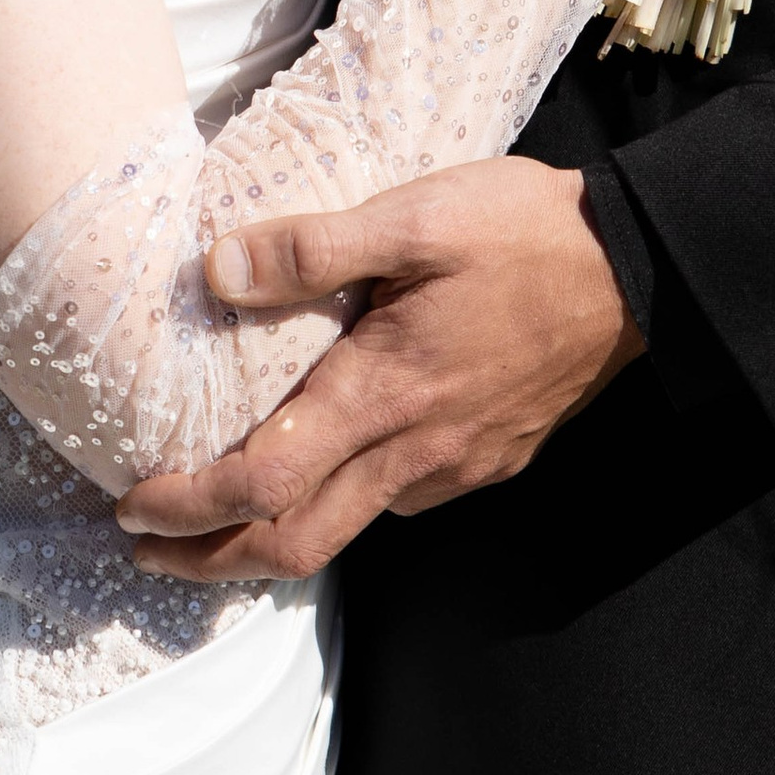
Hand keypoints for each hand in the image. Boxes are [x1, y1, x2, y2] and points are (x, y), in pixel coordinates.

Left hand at [117, 159, 640, 579]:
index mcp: (383, 394)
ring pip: (347, 531)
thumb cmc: (526, 232)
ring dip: (273, 536)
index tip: (131, 506)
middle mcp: (414, 452)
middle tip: (149, 546)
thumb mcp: (415, 215)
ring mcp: (456, 465)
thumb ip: (313, 247)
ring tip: (224, 507)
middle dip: (210, 559)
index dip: (186, 507)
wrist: (642, 270)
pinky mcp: (489, 458)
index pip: (260, 483)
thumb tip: (216, 267)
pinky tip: (330, 462)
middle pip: (292, 544)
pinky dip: (342, 503)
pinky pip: (400, 503)